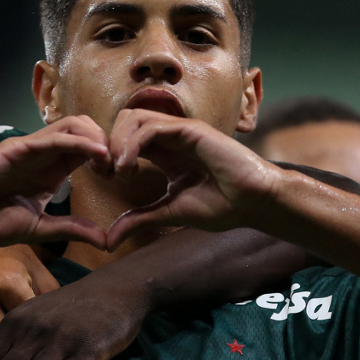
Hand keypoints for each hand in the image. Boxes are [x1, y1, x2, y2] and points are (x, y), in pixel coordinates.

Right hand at [0, 115, 110, 249]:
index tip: (120, 176)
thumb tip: (105, 242)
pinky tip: (97, 153)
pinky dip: (79, 141)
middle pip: (86, 129)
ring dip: (98, 137)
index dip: (108, 157)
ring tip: (110, 160)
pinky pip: (53, 138)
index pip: (87, 149)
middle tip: (119, 166)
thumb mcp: (39, 229)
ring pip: (73, 125)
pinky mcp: (18, 148)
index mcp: (51, 170)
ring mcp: (31, 148)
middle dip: (109, 142)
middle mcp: (44, 154)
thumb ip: (71, 230)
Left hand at [104, 108, 283, 247]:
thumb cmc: (222, 206)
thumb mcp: (169, 213)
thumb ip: (139, 220)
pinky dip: (133, 145)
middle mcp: (170, 137)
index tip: (106, 178)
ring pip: (134, 117)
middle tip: (107, 172)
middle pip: (124, 120)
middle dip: (108, 143)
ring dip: (118, 142)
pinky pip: (151, 127)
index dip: (109, 154)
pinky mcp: (190, 130)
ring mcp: (180, 130)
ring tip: (120, 171)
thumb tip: (109, 241)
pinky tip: (130, 169)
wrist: (254, 203)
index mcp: (165, 153)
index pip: (126, 138)